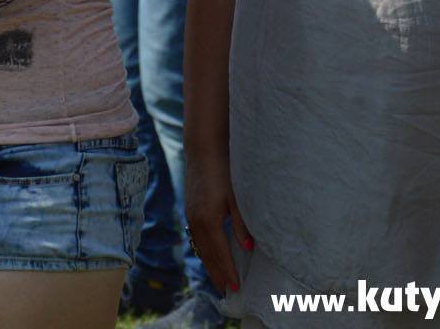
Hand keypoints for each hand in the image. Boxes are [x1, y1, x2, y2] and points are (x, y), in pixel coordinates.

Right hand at [185, 148, 251, 292]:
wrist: (203, 148)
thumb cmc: (225, 169)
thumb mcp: (237, 196)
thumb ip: (241, 223)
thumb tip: (249, 247)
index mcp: (208, 220)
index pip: (220, 253)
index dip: (228, 271)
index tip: (236, 288)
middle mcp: (196, 221)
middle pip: (207, 255)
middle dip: (218, 274)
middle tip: (228, 292)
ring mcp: (191, 215)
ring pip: (200, 247)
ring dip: (210, 264)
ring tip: (219, 279)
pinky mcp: (191, 209)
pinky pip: (197, 238)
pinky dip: (204, 251)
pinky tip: (211, 255)